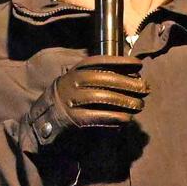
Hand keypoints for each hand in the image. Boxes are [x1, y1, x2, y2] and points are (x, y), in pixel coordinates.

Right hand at [22, 55, 146, 147]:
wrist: (42, 123)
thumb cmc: (68, 102)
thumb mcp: (77, 84)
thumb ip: (97, 78)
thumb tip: (129, 76)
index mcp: (74, 72)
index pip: (100, 62)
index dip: (120, 62)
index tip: (139, 64)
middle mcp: (71, 83)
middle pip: (104, 79)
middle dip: (127, 82)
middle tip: (145, 88)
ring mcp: (71, 101)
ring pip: (103, 97)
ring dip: (125, 101)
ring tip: (139, 104)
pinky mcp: (73, 119)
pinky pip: (98, 116)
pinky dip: (115, 117)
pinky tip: (127, 118)